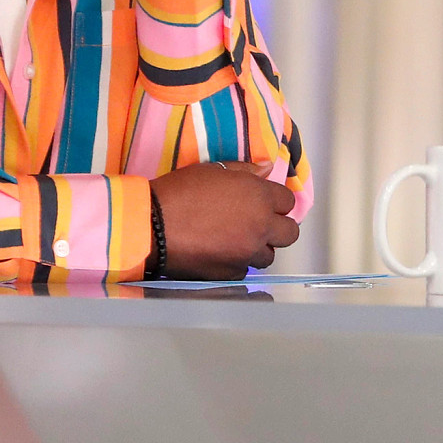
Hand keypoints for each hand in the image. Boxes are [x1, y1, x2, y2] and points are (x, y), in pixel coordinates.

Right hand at [150, 161, 298, 278]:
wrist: (152, 226)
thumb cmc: (180, 192)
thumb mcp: (212, 170)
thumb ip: (245, 170)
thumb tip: (267, 170)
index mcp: (259, 196)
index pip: (288, 202)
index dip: (276, 202)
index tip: (264, 203)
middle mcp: (261, 226)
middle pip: (290, 233)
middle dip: (278, 228)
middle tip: (258, 224)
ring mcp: (248, 253)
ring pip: (269, 255)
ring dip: (258, 247)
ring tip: (237, 240)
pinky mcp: (232, 273)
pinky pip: (246, 270)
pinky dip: (238, 263)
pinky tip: (221, 254)